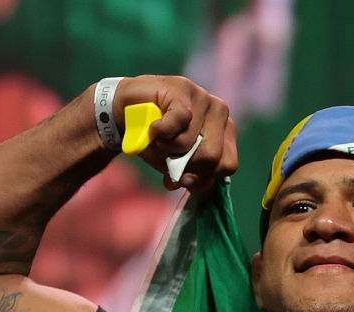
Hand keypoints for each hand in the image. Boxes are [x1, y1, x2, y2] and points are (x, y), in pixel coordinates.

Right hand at [113, 75, 238, 191]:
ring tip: (158, 137)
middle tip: (168, 155)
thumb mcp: (175, 164)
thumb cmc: (155, 139)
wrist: (125, 111)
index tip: (186, 179)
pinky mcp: (183, 88)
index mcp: (225, 132)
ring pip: (190, 142)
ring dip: (166, 148)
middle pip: (212, 157)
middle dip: (185, 164)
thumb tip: (188, 181)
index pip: (228, 164)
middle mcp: (220, 112)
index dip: (204, 178)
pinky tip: (154, 127)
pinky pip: (178, 122)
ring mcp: (203, 97)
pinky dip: (160, 132)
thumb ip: (189, 175)